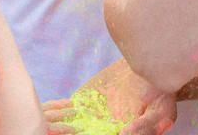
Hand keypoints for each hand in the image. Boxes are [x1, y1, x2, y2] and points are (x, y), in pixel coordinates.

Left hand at [43, 59, 177, 134]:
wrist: (150, 70)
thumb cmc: (162, 95)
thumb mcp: (160, 111)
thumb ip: (144, 126)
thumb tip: (125, 134)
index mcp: (117, 133)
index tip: (73, 134)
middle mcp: (101, 129)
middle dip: (61, 133)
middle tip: (45, 131)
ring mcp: (90, 116)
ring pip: (67, 125)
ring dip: (52, 125)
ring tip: (36, 124)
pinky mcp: (84, 102)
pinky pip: (66, 109)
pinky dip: (53, 111)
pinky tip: (39, 112)